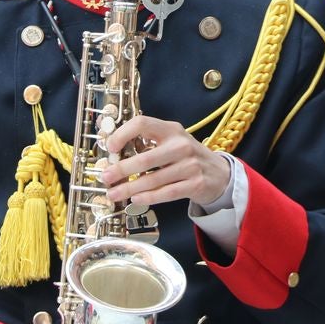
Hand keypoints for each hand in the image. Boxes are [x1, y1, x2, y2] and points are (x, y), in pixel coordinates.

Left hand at [102, 115, 231, 207]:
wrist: (219, 173)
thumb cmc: (186, 157)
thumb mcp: (172, 141)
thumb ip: (148, 143)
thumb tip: (113, 155)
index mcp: (171, 129)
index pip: (142, 124)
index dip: (123, 134)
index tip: (111, 147)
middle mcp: (181, 145)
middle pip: (146, 157)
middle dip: (122, 169)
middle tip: (106, 177)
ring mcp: (190, 165)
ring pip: (154, 179)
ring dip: (130, 188)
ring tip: (113, 193)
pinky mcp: (196, 184)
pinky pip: (167, 192)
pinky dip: (149, 197)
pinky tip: (135, 199)